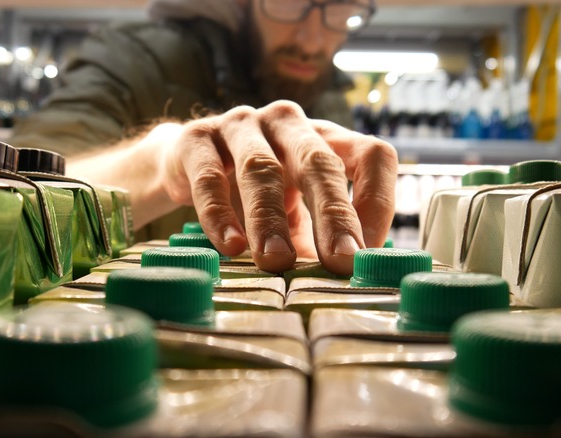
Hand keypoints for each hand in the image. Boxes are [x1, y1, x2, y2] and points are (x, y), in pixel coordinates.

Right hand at [157, 100, 397, 274]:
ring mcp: (241, 125)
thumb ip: (313, 240)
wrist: (182, 163)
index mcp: (324, 137)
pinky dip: (220, 214)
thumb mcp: (291, 212)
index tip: (369, 253)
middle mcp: (288, 123)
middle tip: (341, 260)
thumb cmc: (251, 190)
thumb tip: (343, 286)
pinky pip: (209, 178)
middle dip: (333, 213)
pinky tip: (230, 246)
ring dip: (271, 218)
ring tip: (277, 261)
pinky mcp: (196, 139)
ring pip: (261, 168)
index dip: (378, 201)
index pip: (371, 155)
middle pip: (319, 161)